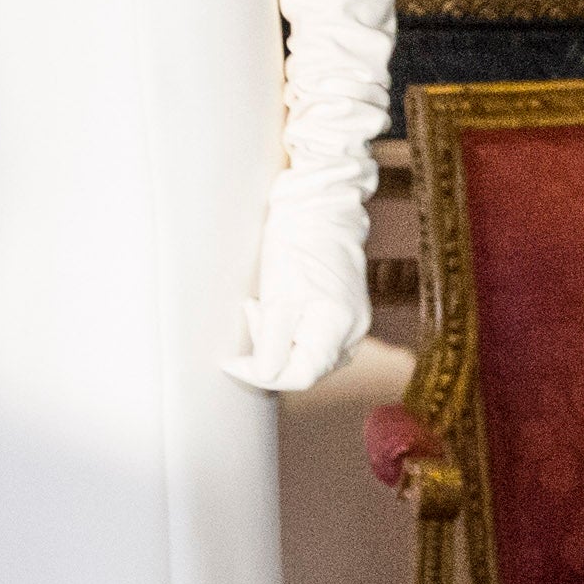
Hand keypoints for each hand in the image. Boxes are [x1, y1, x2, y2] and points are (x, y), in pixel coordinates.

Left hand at [225, 187, 370, 394]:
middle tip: (250, 313)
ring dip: (279, 342)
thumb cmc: (297, 245)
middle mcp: (353, 330)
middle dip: (271, 352)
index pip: (300, 376)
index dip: (261, 374)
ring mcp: (353, 321)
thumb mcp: (278, 298)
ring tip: (262, 308)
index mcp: (338, 328)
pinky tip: (279, 309)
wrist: (318, 206)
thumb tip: (263, 375)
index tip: (231, 362)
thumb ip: (272, 343)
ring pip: (310, 354)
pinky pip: (317, 337)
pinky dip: (292, 331)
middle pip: (306, 367)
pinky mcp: (346, 311)